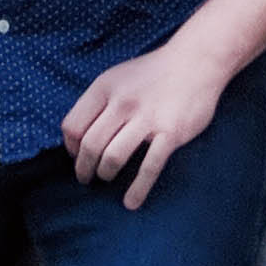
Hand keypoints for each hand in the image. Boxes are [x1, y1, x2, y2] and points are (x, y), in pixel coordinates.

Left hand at [61, 33, 227, 208]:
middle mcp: (122, 102)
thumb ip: (99, 101)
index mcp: (105, 87)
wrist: (194, 62)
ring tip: (106, 178)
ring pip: (113, 157)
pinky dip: (137, 190)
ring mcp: (147, 118)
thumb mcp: (118, 77)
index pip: (73, 125)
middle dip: (84, 168)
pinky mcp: (170, 133)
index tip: (76, 157)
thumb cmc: (152, 73)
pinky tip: (131, 202)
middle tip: (85, 178)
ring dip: (105, 174)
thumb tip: (80, 135)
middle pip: (90, 145)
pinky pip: (149, 167)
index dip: (71, 148)